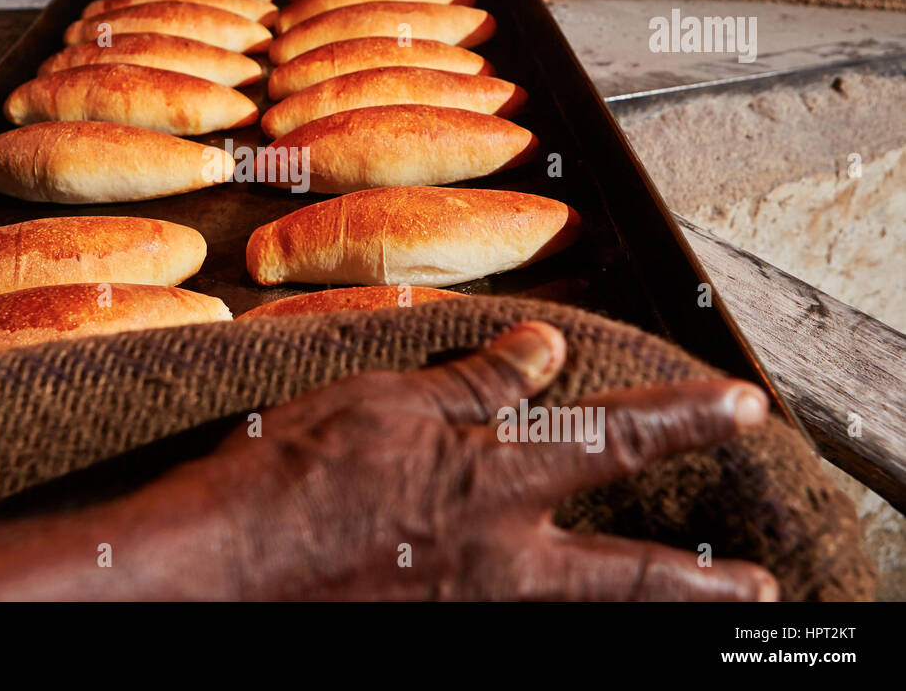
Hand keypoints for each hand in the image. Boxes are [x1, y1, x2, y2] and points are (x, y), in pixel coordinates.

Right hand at [176, 320, 777, 599]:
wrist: (219, 575)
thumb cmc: (286, 477)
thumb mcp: (381, 404)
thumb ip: (474, 384)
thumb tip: (544, 350)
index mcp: (489, 483)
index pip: (612, 440)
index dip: (683, 420)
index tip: (741, 407)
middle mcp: (500, 561)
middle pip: (631, 577)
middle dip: (704, 583)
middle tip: (760, 588)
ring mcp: (474, 610)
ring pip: (587, 614)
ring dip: (650, 610)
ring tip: (696, 608)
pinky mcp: (440, 630)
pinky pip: (522, 625)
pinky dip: (561, 615)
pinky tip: (563, 607)